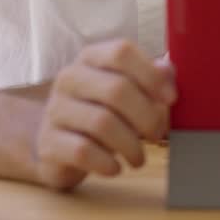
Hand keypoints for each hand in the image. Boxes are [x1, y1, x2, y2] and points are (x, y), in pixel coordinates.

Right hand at [32, 39, 176, 189]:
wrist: (58, 145)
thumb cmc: (102, 112)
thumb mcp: (126, 90)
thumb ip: (150, 78)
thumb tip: (167, 70)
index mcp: (91, 57)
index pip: (121, 52)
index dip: (151, 74)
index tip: (172, 99)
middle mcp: (69, 77)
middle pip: (117, 89)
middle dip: (147, 116)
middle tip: (157, 134)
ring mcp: (55, 109)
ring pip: (102, 123)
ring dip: (130, 144)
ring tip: (138, 157)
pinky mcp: (48, 142)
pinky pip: (83, 151)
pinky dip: (106, 162)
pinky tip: (115, 168)